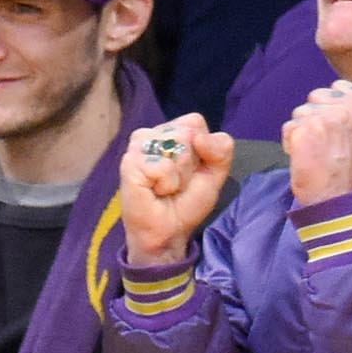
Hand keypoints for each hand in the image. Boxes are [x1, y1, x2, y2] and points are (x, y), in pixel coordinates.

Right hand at [121, 113, 233, 267]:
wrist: (169, 231)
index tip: (194, 169)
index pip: (195, 121)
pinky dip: (167, 183)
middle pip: (187, 133)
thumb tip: (199, 137)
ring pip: (175, 146)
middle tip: (178, 182)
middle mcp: (152, 134)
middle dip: (191, 164)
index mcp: (171, 131)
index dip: (203, 148)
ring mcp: (138, 147)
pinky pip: (163, 166)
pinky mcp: (130, 163)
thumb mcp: (215, 173)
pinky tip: (156, 191)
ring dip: (180, 174)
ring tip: (167, 186)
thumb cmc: (188, 202)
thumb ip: (221, 148)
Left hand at [282, 79, 351, 207]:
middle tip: (328, 146)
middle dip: (316, 118)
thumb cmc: (347, 171)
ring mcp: (331, 117)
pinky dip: (292, 144)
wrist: (339, 201)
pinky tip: (307, 159)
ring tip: (318, 154)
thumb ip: (351, 109)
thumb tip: (332, 92)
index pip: (339, 88)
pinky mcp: (309, 128)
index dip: (332, 111)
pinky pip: (289, 128)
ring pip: (301, 111)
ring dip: (304, 131)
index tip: (340, 136)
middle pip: (317, 96)